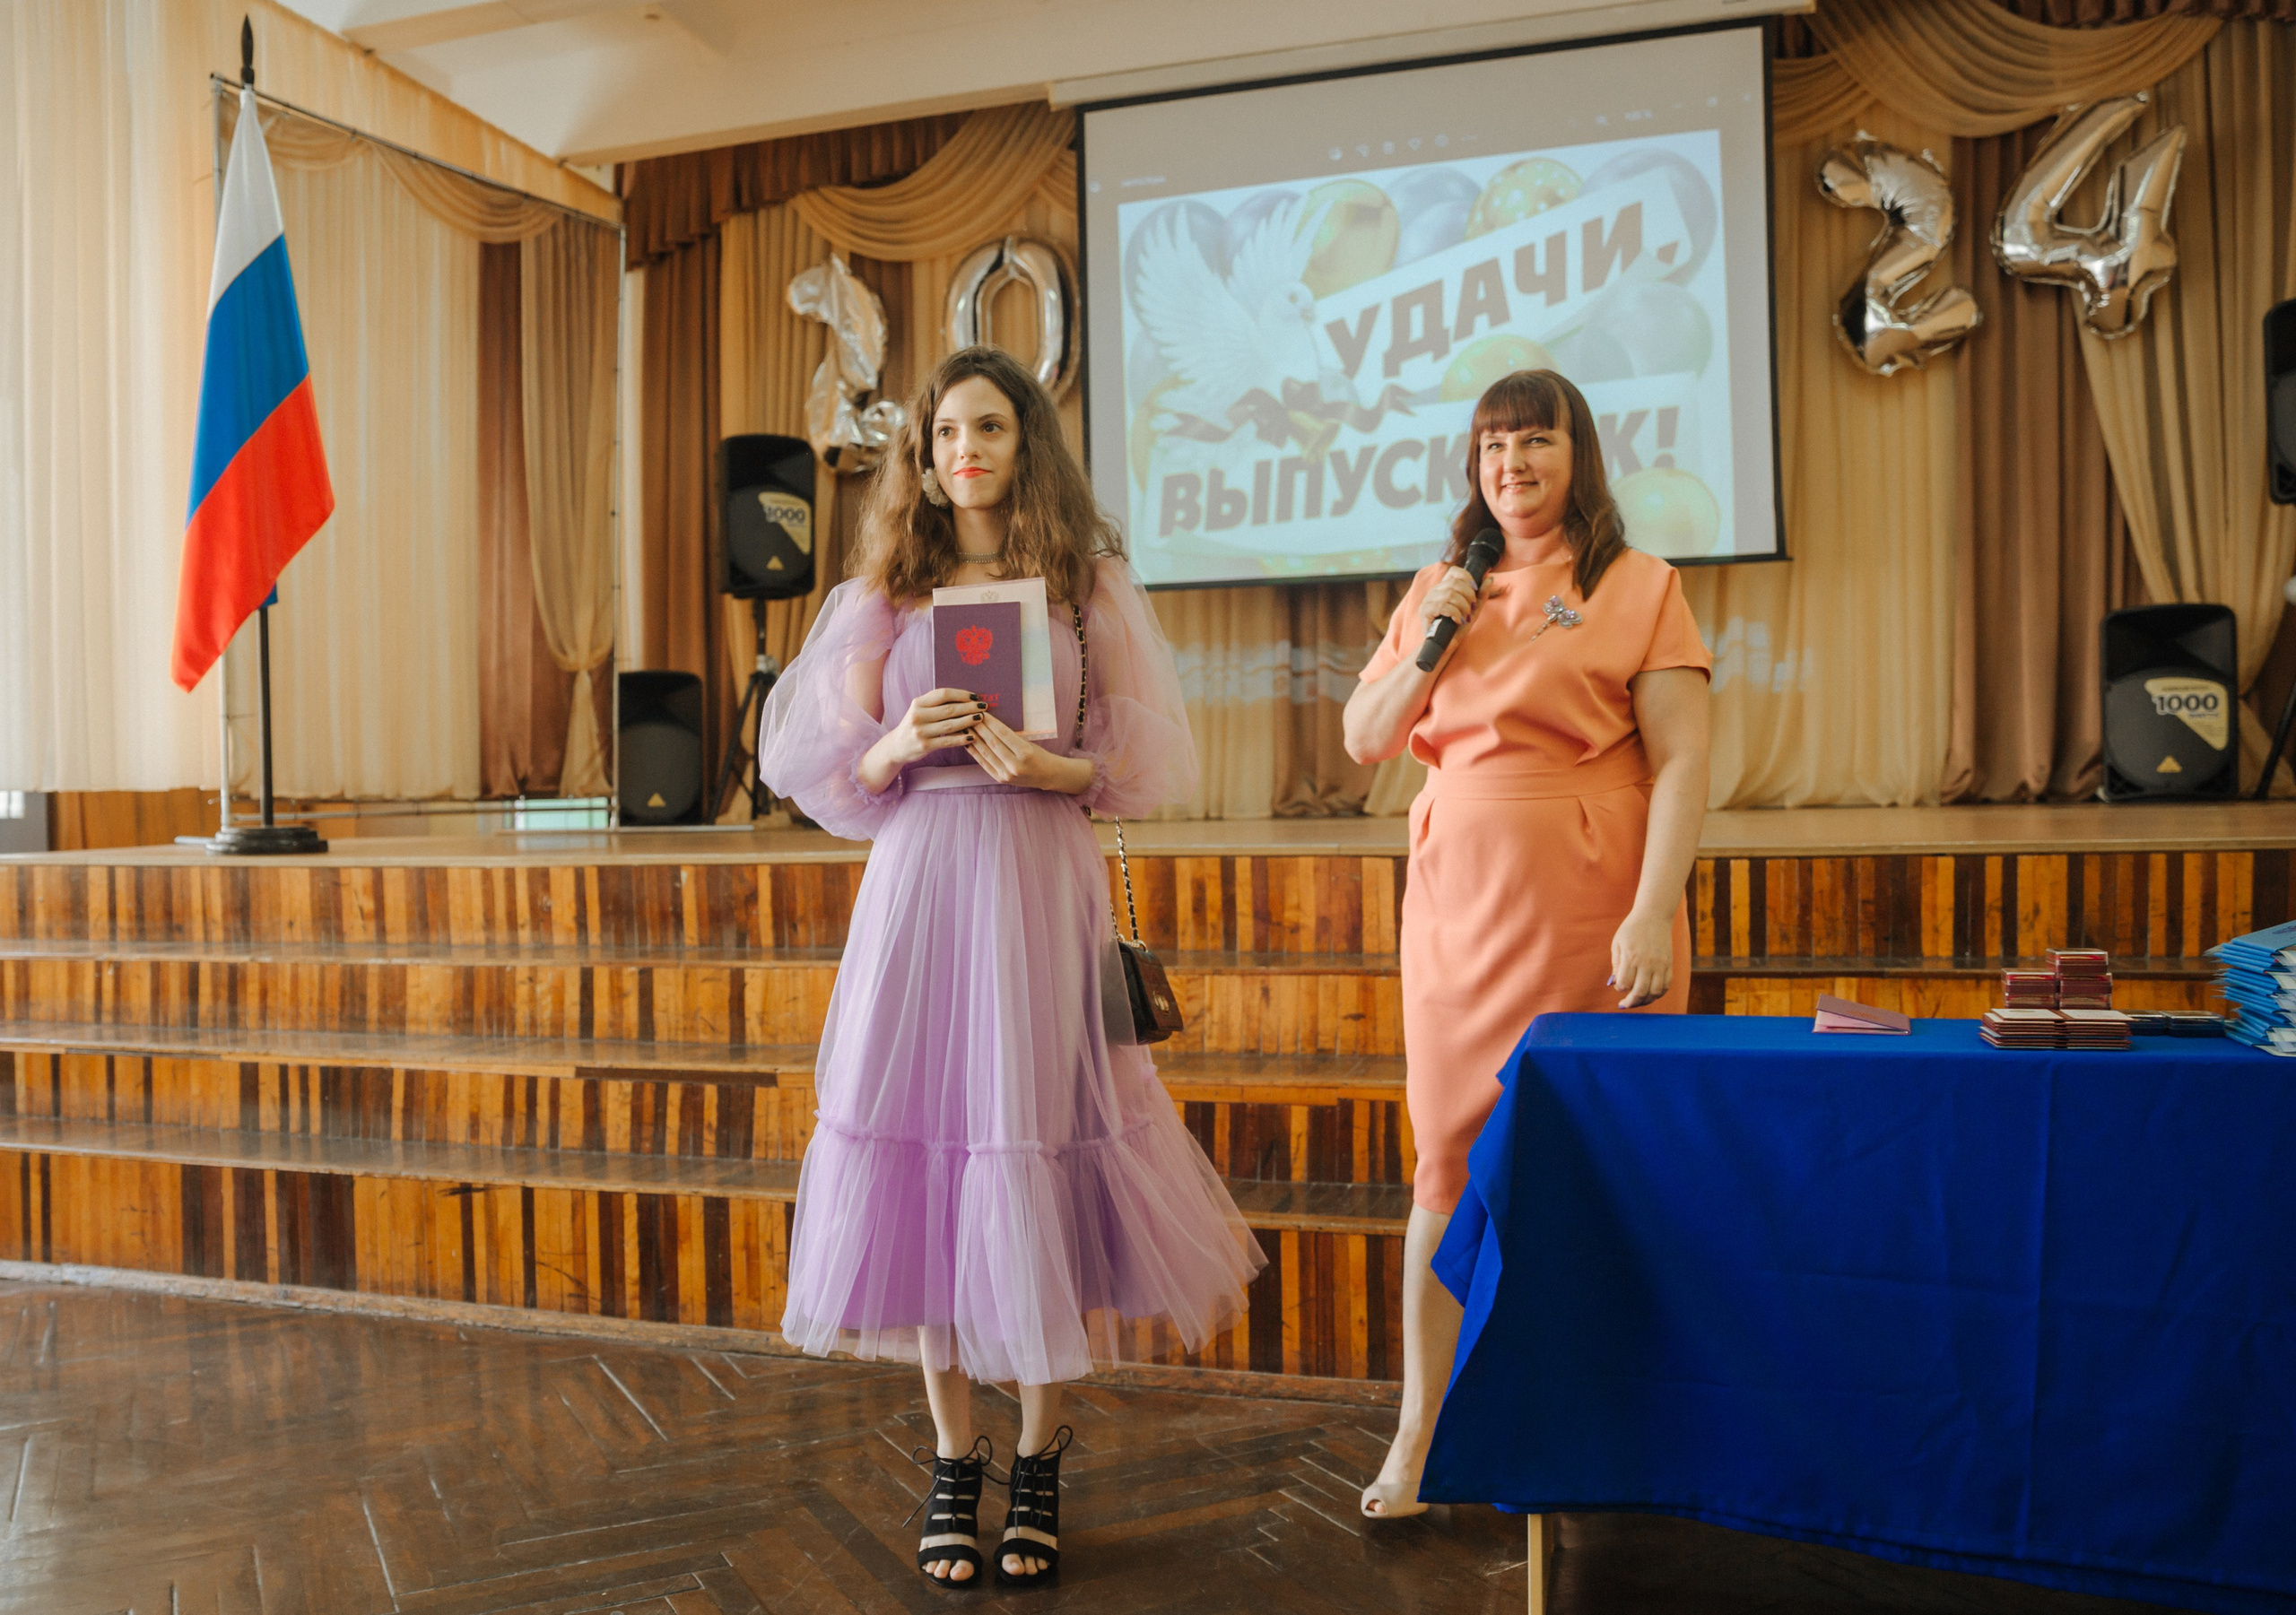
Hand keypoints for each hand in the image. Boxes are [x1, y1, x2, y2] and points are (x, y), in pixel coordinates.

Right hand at [884, 687, 983, 767]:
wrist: (897, 746)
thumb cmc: (915, 725)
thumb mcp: (920, 710)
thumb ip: (936, 704)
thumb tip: (965, 699)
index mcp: (918, 703)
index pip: (943, 694)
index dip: (961, 694)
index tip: (975, 697)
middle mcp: (918, 715)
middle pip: (949, 709)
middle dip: (969, 707)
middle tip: (984, 707)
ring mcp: (920, 731)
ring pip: (950, 725)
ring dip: (968, 721)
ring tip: (981, 718)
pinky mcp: (924, 746)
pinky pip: (947, 741)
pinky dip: (961, 739)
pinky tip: (972, 737)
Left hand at [966, 712, 1089, 792]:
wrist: (1047, 775)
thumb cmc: (1039, 755)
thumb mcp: (1029, 743)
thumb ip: (1010, 737)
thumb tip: (989, 723)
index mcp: (1026, 753)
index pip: (1004, 734)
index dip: (991, 722)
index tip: (982, 713)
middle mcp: (1015, 765)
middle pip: (992, 743)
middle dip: (979, 728)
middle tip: (969, 717)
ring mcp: (1007, 774)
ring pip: (986, 753)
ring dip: (974, 739)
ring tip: (966, 728)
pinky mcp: (1000, 779)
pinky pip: (984, 763)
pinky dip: (975, 752)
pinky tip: (968, 742)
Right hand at [1418, 566, 1483, 660]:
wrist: (1444, 647)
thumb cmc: (1457, 628)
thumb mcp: (1473, 610)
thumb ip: (1481, 595)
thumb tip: (1489, 578)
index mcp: (1444, 588)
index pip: (1454, 571)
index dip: (1467, 577)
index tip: (1475, 589)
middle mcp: (1434, 591)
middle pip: (1455, 583)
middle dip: (1468, 596)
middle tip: (1471, 608)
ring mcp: (1428, 600)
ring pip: (1449, 594)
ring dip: (1463, 606)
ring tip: (1465, 617)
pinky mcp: (1424, 611)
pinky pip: (1443, 606)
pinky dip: (1455, 613)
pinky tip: (1457, 621)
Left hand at [1608, 910, 1675, 1008]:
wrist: (1654, 915)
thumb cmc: (1632, 929)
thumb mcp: (1617, 943)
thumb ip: (1616, 965)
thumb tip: (1615, 984)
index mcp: (1631, 957)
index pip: (1624, 984)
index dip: (1619, 988)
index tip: (1619, 985)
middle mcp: (1647, 963)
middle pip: (1640, 992)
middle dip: (1631, 1002)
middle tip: (1625, 1004)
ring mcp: (1660, 964)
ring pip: (1655, 992)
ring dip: (1645, 1001)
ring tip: (1638, 1000)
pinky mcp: (1669, 964)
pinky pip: (1666, 986)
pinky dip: (1658, 994)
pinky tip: (1650, 994)